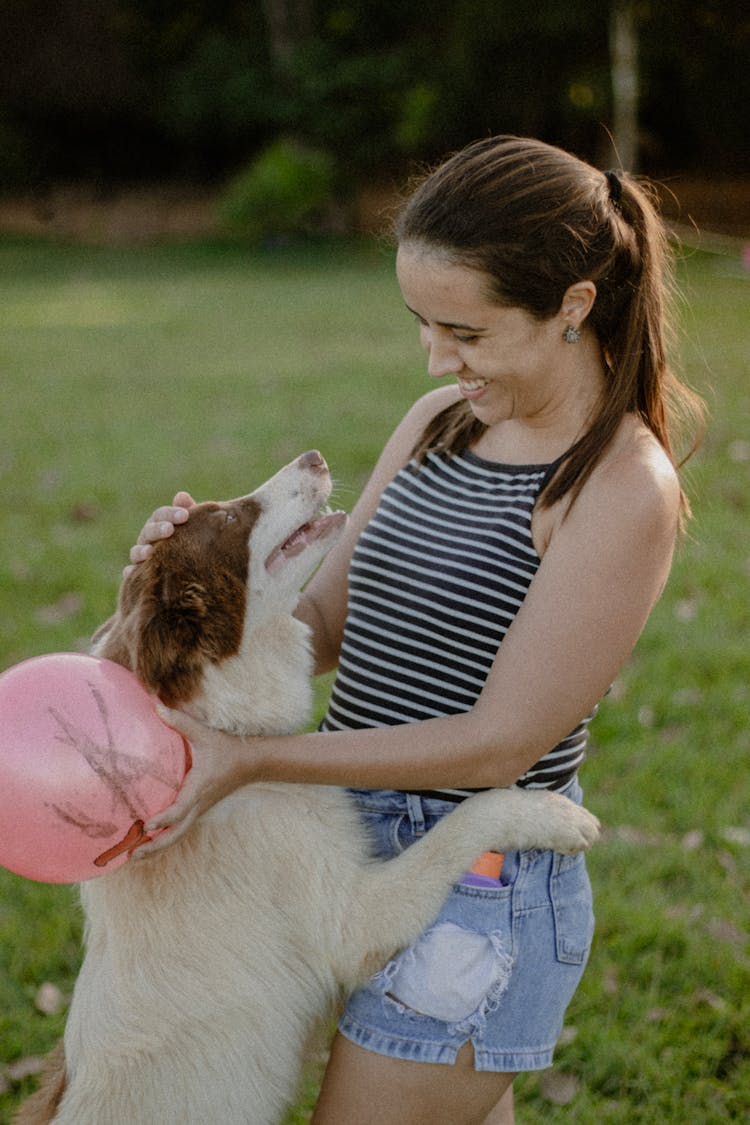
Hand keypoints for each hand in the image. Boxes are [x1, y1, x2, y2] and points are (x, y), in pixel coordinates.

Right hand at [123, 491, 194, 575]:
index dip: (171, 514)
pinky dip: (130, 573)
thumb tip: (182, 496)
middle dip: (158, 530)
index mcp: (160, 525)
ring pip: (136, 552)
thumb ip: (188, 513)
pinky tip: (131, 573)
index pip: (161, 515)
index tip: (185, 515)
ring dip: (140, 551)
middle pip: (148, 531)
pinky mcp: (139, 575)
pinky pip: (131, 574)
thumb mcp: (194, 529)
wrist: (196, 572)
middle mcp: (148, 540)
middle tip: (169, 529)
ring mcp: (142, 557)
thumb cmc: (194, 543)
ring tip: (149, 552)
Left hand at [132, 705, 258, 858]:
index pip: (180, 808)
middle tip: (132, 855)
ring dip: (157, 848)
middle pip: (177, 833)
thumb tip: (156, 706)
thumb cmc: (226, 748)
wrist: (251, 762)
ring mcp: (199, 810)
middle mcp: (198, 804)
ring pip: (178, 836)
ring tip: (134, 857)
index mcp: (199, 787)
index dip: (164, 818)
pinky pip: (180, 830)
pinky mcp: (198, 810)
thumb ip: (179, 721)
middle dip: (155, 846)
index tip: (146, 825)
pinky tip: (149, 843)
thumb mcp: (204, 733)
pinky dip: (165, 840)